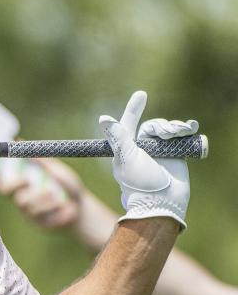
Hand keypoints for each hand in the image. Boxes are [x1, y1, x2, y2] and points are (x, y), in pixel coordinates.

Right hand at [0, 157, 85, 229]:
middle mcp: (19, 194)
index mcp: (22, 179)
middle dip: (13, 183)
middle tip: (27, 179)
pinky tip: (66, 209)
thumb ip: (40, 158)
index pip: (0, 175)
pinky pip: (38, 216)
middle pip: (3, 189)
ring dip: (43, 198)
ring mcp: (26, 210)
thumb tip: (20, 142)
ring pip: (24, 203)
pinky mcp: (35, 223)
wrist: (83, 210)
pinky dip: (55, 211)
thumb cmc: (68, 187)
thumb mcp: (56, 169)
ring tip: (60, 198)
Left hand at [99, 91, 194, 228]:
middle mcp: (143, 147)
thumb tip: (103, 118)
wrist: (162, 200)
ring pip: (167, 129)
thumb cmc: (140, 181)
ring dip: (174, 128)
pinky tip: (190, 128)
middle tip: (167, 133)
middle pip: (153, 125)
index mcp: (127, 147)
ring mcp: (160, 150)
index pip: (129, 123)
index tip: (141, 94)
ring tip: (179, 133)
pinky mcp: (175, 154)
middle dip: (161, 125)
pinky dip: (185, 130)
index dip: (134, 109)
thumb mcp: (126, 157)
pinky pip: (180, 136)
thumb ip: (118, 137)